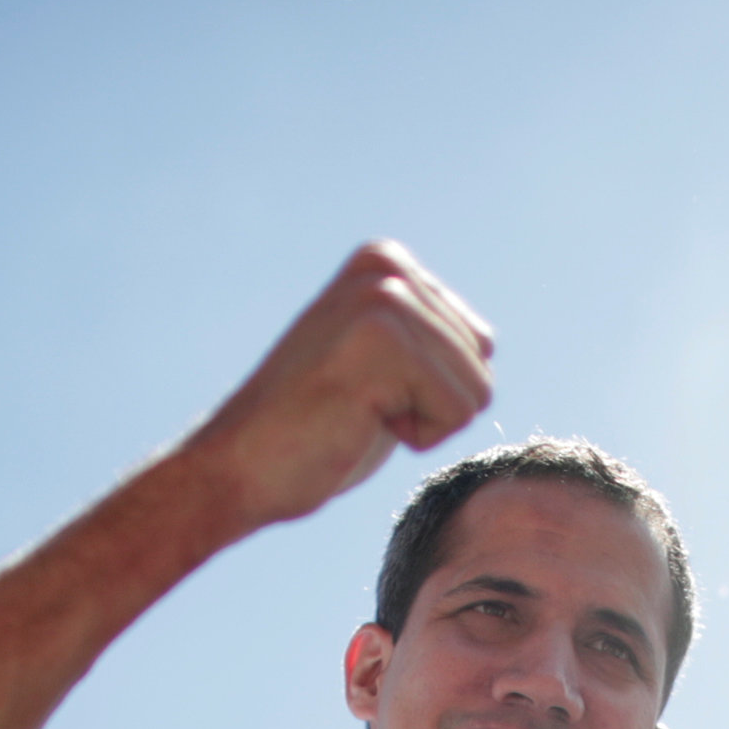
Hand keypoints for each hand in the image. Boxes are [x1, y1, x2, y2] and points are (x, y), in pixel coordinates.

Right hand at [177, 241, 491, 535]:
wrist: (240, 467)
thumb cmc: (315, 432)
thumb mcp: (383, 365)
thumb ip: (426, 338)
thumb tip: (488, 338)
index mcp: (386, 261)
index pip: (480, 345)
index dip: (430, 390)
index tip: (364, 390)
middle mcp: (386, 266)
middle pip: (482, 363)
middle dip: (430, 406)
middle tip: (358, 406)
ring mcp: (383, 297)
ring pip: (476, 390)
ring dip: (423, 422)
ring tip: (358, 412)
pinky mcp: (383, 339)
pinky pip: (457, 412)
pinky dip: (416, 437)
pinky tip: (357, 421)